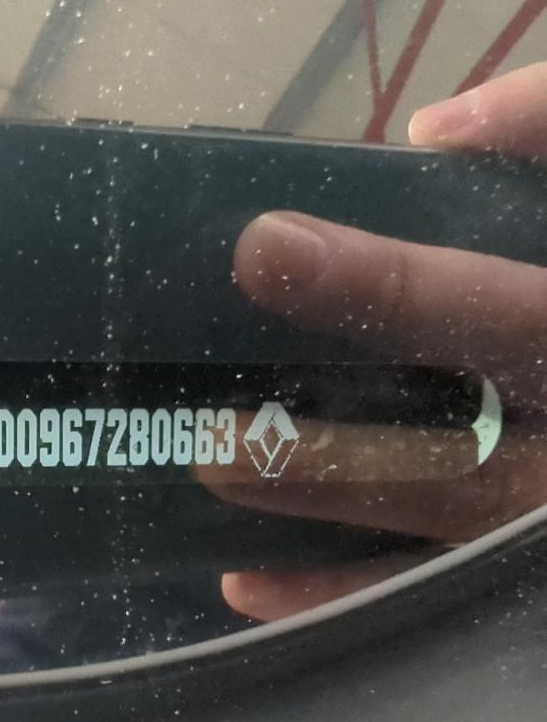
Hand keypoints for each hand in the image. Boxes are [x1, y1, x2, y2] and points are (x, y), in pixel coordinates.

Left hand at [213, 62, 546, 621]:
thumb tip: (436, 126)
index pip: (495, 319)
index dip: (385, 289)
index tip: (265, 251)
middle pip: (449, 456)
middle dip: (324, 447)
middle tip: (208, 432)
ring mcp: (543, 521)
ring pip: (431, 538)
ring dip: (314, 515)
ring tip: (212, 481)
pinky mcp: (523, 565)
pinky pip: (431, 595)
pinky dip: (340, 591)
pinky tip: (246, 580)